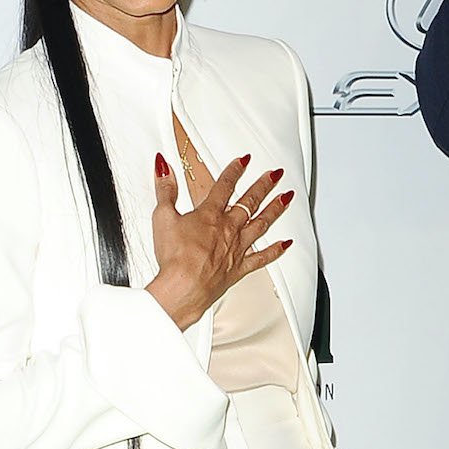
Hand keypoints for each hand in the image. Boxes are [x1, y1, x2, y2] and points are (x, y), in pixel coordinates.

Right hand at [145, 152, 293, 330]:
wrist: (184, 287)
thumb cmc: (175, 258)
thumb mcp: (163, 217)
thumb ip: (165, 191)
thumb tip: (163, 168)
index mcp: (210, 215)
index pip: (225, 186)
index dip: (235, 171)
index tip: (244, 160)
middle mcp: (228, 228)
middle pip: (249, 201)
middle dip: (264, 185)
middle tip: (276, 174)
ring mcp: (237, 248)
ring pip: (261, 224)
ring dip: (275, 209)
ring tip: (286, 197)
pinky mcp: (239, 268)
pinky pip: (262, 257)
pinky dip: (276, 250)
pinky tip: (286, 243)